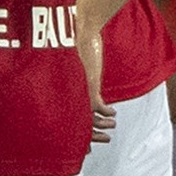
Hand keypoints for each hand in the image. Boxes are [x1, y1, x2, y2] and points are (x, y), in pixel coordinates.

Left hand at [76, 28, 116, 142]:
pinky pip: (98, 107)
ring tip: (112, 125)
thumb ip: (76, 81)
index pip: (68, 119)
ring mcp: (77, 92)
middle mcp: (68, 95)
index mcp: (63, 92)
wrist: (78, 31)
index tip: (86, 145)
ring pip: (89, 118)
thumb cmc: (73, 46)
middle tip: (106, 139)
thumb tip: (81, 90)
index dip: (78, 133)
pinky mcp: (88, 87)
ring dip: (102, 124)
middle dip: (92, 135)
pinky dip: (107, 112)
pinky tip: (112, 112)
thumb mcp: (74, 68)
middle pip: (78, 124)